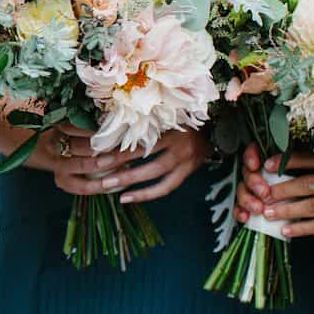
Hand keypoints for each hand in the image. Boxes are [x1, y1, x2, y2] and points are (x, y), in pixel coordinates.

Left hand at [51, 127, 209, 202]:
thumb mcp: (164, 115)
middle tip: (98, 169)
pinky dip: (147, 193)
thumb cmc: (182, 118)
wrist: (216, 127)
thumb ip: (144, 121)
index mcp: (171, 123)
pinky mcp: (190, 170)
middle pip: (147, 154)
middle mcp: (180, 140)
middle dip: (121, 162)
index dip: (120, 143)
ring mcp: (187, 157)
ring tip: (108, 186)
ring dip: (131, 180)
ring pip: (157, 172)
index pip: (141, 135)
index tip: (96, 150)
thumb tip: (108, 127)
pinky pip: (167, 186)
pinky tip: (127, 198)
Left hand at [234, 146, 313, 238]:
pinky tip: (287, 230)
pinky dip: (303, 228)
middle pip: (309, 183)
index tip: (267, 165)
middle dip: (283, 190)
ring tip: (269, 213)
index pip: (311, 159)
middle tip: (263, 195)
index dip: (288, 161)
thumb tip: (284, 167)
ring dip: (289, 210)